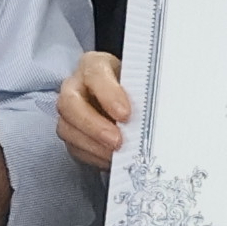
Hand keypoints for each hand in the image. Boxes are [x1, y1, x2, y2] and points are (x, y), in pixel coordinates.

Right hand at [56, 51, 137, 171]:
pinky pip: (74, 147)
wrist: (127, 98)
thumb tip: (159, 109)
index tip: (126, 114)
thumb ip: (145, 91)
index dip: (108, 95)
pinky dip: (93, 156)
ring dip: (93, 145)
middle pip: (69, 103)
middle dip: (94, 126)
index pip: (94, 74)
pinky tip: (111, 159)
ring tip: (117, 154)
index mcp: (94, 65)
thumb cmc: (134, 85)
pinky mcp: (71, 133)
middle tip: (117, 141)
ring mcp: (69, 111)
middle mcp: (75, 86)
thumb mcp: (141, 80)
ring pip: (67, 128)